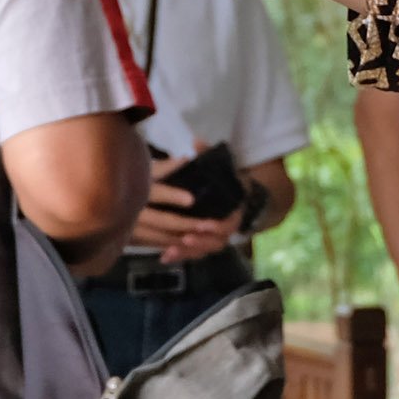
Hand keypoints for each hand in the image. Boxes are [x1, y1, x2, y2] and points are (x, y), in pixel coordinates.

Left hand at [124, 153, 241, 259]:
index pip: (229, 223)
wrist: (235, 196)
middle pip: (216, 242)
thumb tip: (196, 141)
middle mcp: (226, 228)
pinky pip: (193, 254)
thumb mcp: (218, 165)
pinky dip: (180, 256)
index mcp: (233, 210)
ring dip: (187, 252)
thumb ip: (208, 155)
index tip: (204, 223)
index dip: (217, 226)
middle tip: (184, 239)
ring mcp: (214, 239)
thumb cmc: (222, 180)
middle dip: (200, 242)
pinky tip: (164, 257)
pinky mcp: (202, 244)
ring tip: (169, 251)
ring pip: (203, 251)